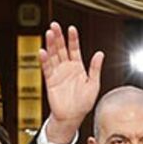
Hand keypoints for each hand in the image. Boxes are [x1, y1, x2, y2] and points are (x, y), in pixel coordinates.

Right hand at [39, 23, 103, 143]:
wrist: (72, 118)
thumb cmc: (83, 104)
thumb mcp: (93, 85)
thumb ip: (95, 69)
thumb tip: (100, 54)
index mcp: (78, 67)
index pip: (74, 49)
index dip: (73, 39)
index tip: (72, 29)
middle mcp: (66, 68)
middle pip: (61, 49)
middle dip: (58, 37)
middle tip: (55, 25)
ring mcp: (58, 74)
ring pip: (53, 56)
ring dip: (50, 45)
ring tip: (49, 34)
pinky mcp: (50, 81)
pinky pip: (47, 69)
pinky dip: (44, 60)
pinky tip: (42, 51)